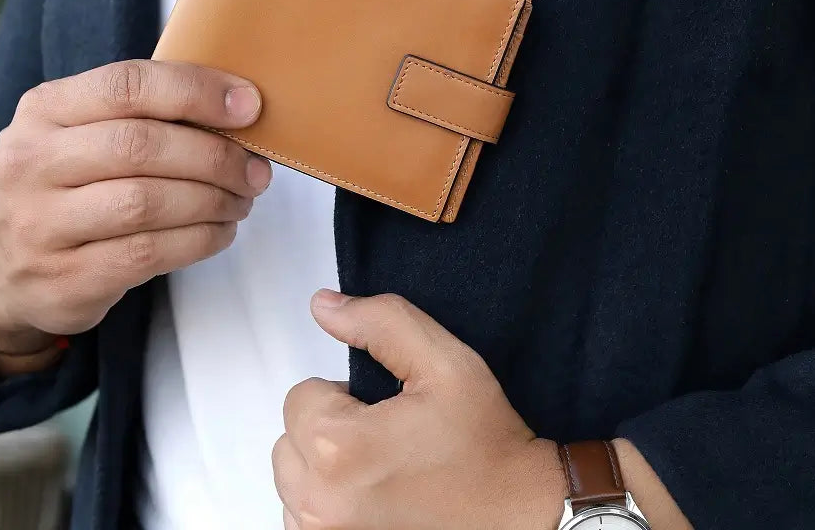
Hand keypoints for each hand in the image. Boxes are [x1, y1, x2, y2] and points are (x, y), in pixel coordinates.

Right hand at [0, 59, 271, 363]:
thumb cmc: (67, 183)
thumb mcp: (82, 132)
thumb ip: (144, 113)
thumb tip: (240, 107)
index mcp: (44, 109)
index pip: (127, 85)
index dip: (196, 91)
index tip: (249, 105)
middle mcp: (32, 163)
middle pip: (142, 146)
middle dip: (214, 156)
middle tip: (255, 169)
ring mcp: (40, 224)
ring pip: (147, 203)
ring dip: (212, 201)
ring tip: (241, 200)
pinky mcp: (61, 278)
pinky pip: (147, 254)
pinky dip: (198, 241)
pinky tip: (219, 231)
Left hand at [274, 291, 564, 529]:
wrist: (523, 516)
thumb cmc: (487, 446)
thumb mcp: (443, 362)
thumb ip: (380, 322)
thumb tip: (324, 306)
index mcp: (340, 448)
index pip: (300, 395)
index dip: (344, 395)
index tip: (383, 411)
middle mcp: (321, 504)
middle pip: (291, 438)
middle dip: (329, 431)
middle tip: (385, 439)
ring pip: (294, 481)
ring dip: (324, 471)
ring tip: (381, 471)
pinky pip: (304, 519)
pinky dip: (330, 506)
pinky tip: (375, 501)